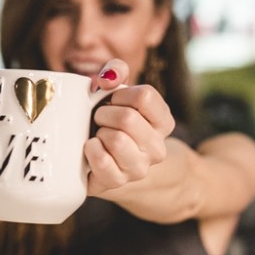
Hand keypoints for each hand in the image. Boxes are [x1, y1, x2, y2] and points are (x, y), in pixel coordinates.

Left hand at [85, 59, 175, 195]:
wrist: (102, 163)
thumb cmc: (109, 121)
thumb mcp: (116, 92)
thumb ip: (116, 72)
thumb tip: (109, 76)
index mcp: (163, 122)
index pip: (146, 96)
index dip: (121, 94)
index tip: (112, 100)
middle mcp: (157, 148)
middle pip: (128, 118)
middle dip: (105, 114)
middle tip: (100, 119)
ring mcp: (139, 168)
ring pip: (116, 139)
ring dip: (98, 132)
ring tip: (98, 135)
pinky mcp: (118, 181)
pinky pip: (101, 160)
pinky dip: (90, 149)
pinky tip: (91, 148)